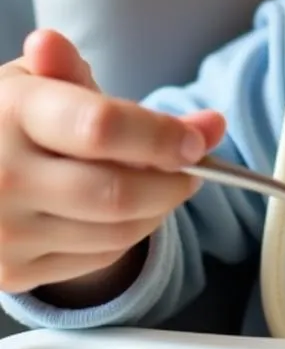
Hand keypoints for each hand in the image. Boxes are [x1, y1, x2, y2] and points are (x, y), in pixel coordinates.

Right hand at [0, 30, 224, 301]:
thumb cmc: (10, 118)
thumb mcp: (40, 81)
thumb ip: (93, 77)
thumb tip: (175, 102)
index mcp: (13, 113)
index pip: (102, 128)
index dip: (162, 135)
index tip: (200, 136)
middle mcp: (2, 177)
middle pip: (117, 192)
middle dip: (174, 180)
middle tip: (195, 164)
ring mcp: (4, 231)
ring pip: (116, 231)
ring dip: (159, 207)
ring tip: (164, 181)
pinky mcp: (11, 272)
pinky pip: (99, 257)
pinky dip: (130, 233)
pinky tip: (126, 208)